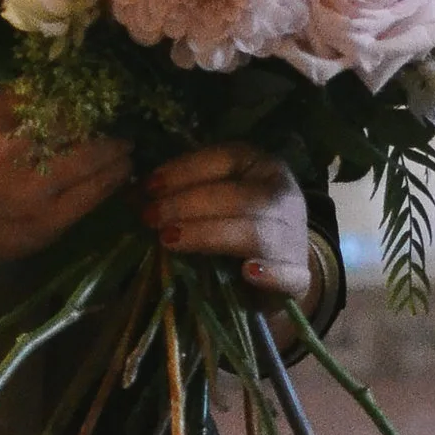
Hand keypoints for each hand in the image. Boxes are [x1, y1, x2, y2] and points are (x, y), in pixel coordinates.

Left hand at [139, 147, 311, 299]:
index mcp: (262, 166)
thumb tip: (134, 194)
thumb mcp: (215, 198)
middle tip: (149, 217)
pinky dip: (270, 273)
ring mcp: (295, 237)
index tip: (148, 186)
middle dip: (188, 205)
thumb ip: (184, 192)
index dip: (185, 170)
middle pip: (238, 196)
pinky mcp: (300, 276)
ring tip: (169, 240)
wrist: (280, 266)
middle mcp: (284, 195)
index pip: (226, 158)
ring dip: (209, 234)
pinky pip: (289, 274)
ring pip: (256, 232)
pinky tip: (248, 272)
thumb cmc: (236, 224)